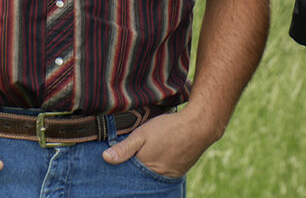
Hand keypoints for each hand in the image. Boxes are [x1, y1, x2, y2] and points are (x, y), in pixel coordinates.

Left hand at [100, 109, 217, 177]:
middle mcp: (157, 177)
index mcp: (145, 169)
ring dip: (146, 171)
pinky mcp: (178, 172)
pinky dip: (157, 169)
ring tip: (145, 159)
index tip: (115, 168)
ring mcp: (169, 176)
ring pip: (151, 177)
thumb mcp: (143, 134)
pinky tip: (157, 158)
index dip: (120, 172)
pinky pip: (163, 174)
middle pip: (139, 179)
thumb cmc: (170, 129)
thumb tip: (105, 158)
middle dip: (134, 173)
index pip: (127, 177)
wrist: (200, 126)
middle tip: (131, 162)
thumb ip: (124, 147)